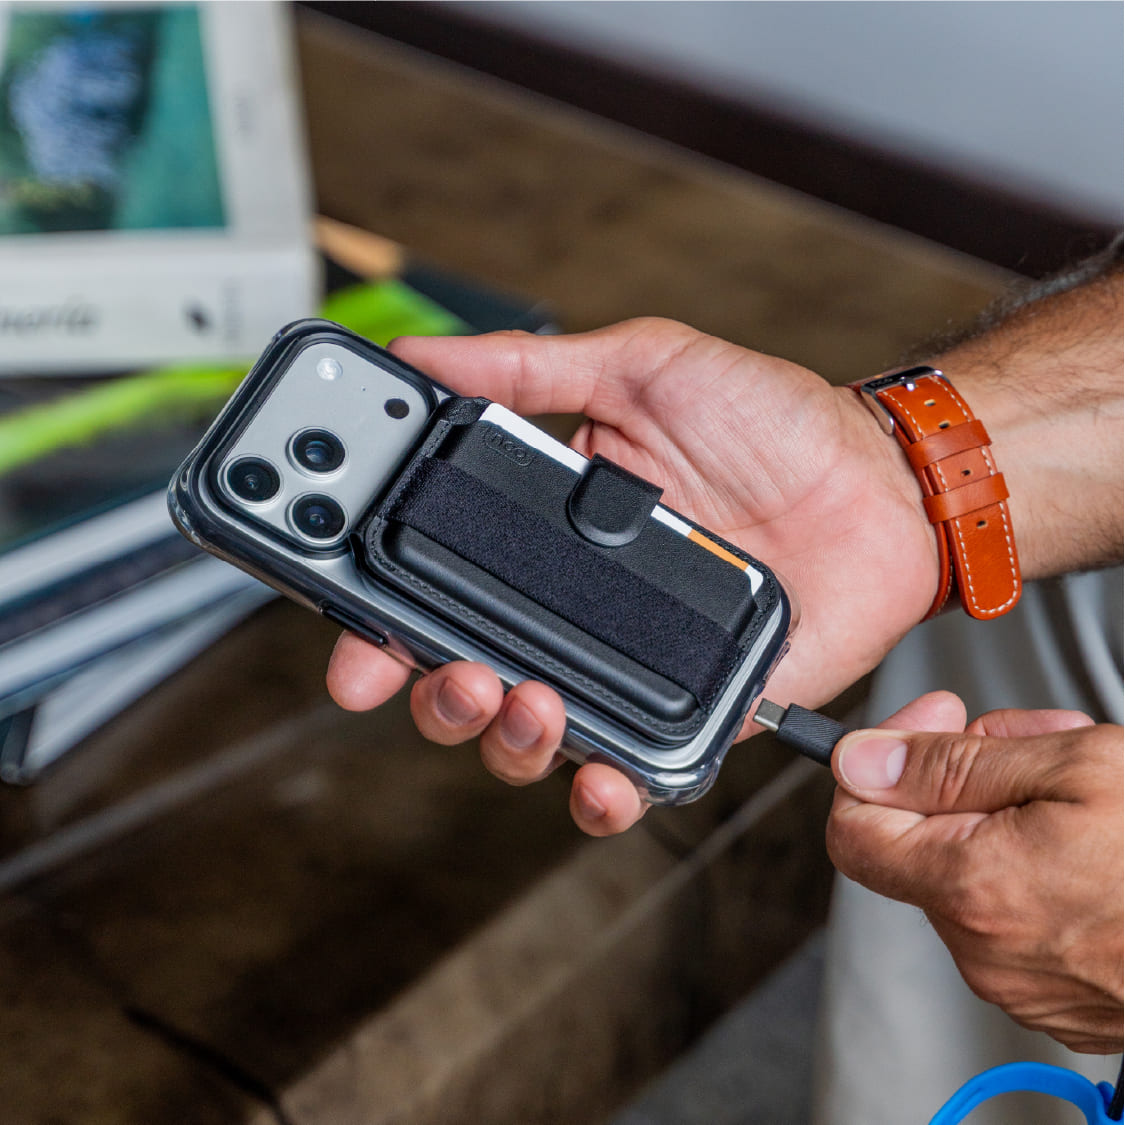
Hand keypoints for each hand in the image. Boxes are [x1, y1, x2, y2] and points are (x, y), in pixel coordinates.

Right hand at [328, 319, 938, 832]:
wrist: (878, 480)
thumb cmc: (768, 419)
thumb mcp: (641, 367)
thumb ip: (531, 368)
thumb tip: (422, 355)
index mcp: (542, 533)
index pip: (434, 588)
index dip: (378, 624)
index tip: (349, 644)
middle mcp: (570, 606)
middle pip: (464, 677)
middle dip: (434, 693)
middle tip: (450, 670)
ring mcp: (626, 663)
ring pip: (529, 734)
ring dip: (503, 739)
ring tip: (521, 700)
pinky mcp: (691, 708)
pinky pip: (629, 767)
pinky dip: (601, 791)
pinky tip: (596, 778)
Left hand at [827, 691, 1123, 1052]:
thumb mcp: (1076, 766)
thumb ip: (953, 764)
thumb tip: (861, 760)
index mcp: (972, 886)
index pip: (852, 826)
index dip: (879, 762)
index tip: (930, 723)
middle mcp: (982, 946)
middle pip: (920, 835)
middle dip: (965, 773)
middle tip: (1034, 741)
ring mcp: (1018, 979)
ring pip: (970, 865)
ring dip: (1007, 810)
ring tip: (1085, 788)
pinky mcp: (1054, 995)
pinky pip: (1011, 911)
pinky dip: (1034, 861)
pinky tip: (1094, 839)